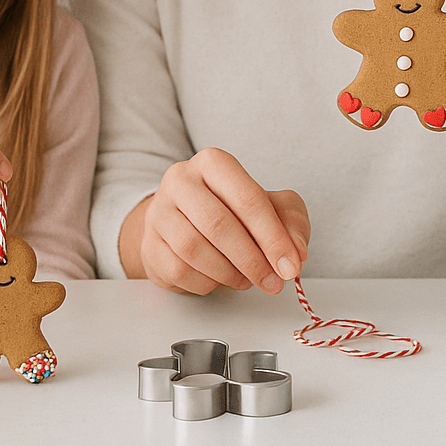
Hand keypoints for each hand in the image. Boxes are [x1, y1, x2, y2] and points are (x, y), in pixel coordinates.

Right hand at [134, 148, 309, 295]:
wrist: (186, 223)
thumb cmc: (233, 212)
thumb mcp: (273, 207)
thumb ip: (292, 224)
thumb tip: (296, 252)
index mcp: (213, 163)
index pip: (247, 199)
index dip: (273, 236)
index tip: (291, 266)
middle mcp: (180, 180)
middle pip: (218, 224)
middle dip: (252, 259)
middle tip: (273, 281)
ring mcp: (159, 212)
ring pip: (194, 249)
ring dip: (229, 273)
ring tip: (248, 279)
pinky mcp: (149, 245)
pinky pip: (179, 271)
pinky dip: (207, 283)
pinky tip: (220, 279)